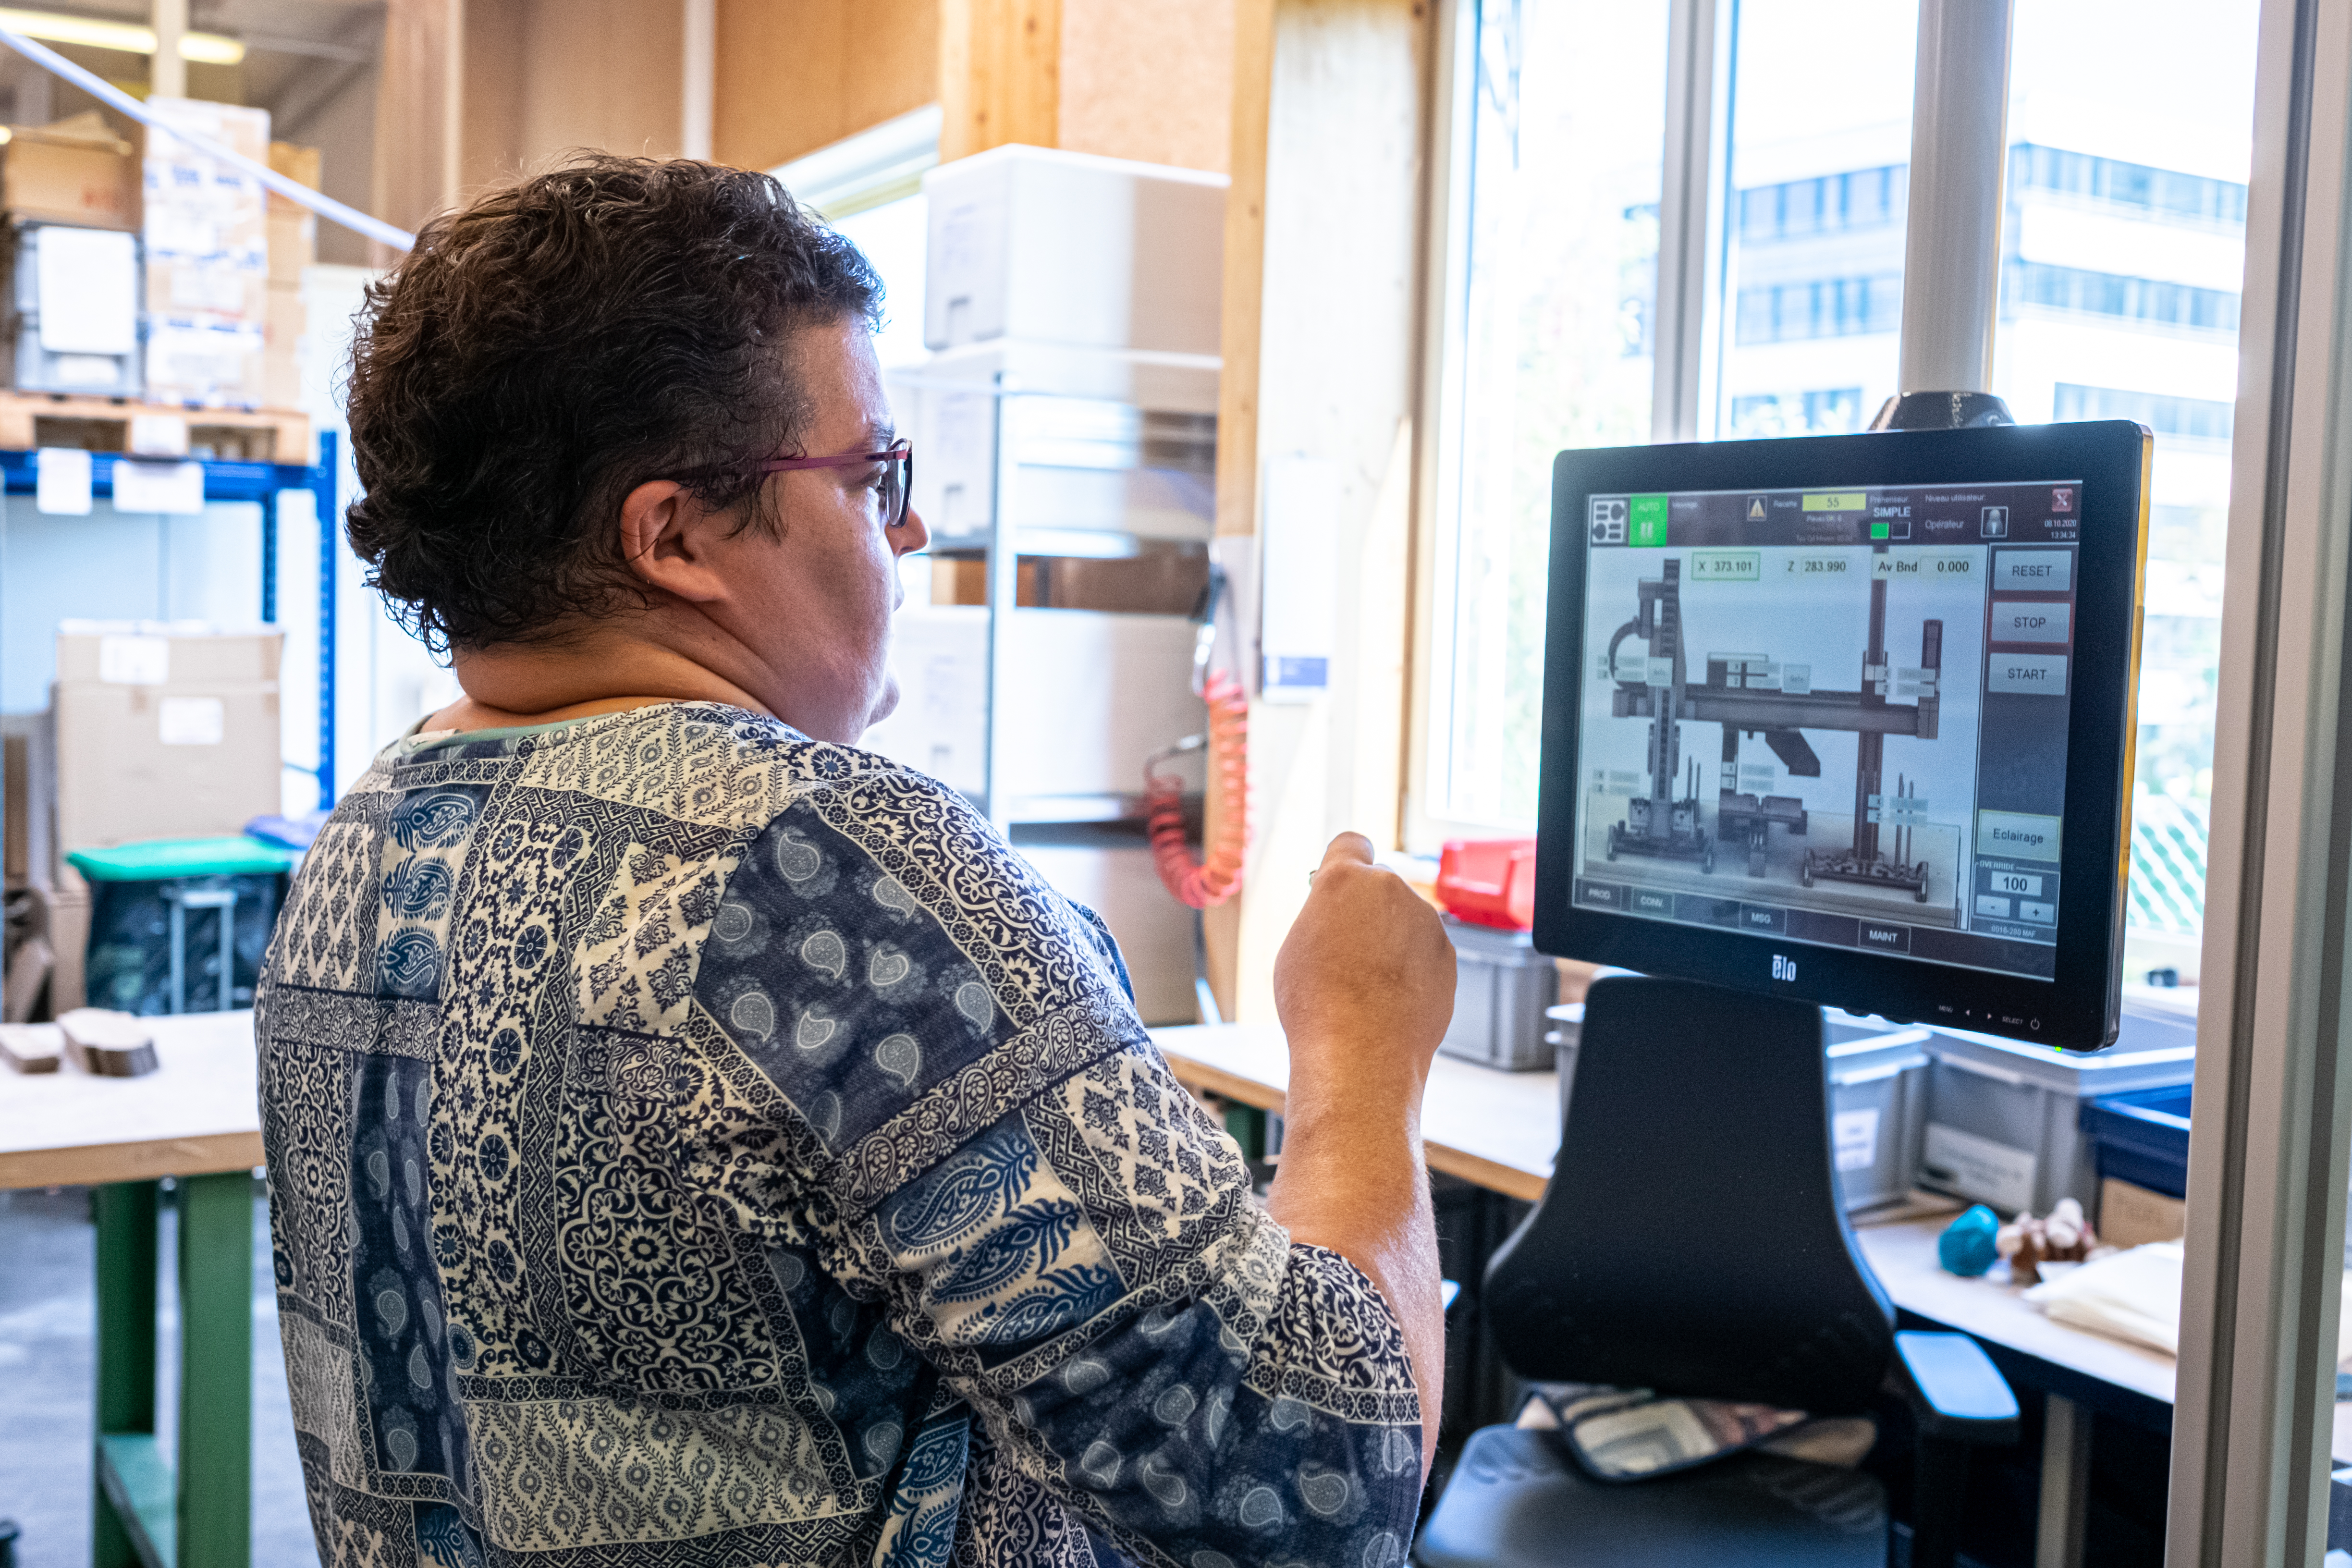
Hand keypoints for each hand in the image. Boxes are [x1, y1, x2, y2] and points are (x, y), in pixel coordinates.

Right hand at [1273, 833, 1455, 1092]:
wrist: (1360, 1056)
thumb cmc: (1316, 1005)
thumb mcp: (1297, 947)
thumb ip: (1324, 916)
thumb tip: (1342, 915)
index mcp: (1346, 879)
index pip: (1352, 844)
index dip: (1345, 862)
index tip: (1343, 883)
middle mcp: (1392, 889)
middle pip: (1379, 888)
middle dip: (1367, 911)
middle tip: (1345, 953)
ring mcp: (1426, 922)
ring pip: (1404, 921)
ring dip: (1390, 941)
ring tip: (1367, 987)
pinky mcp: (1447, 956)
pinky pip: (1424, 952)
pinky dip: (1412, 969)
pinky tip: (1392, 1001)